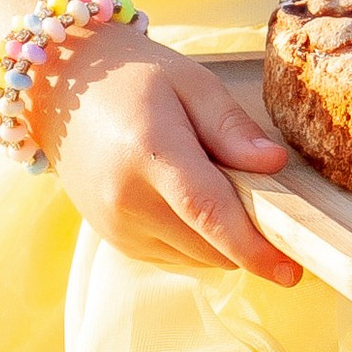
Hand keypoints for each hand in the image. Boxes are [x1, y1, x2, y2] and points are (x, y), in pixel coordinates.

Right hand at [42, 28, 301, 284]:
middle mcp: (126, 199)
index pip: (208, 212)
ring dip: (220, 236)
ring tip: (204, 179)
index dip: (253, 246)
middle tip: (243, 178)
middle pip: (212, 244)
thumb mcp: (191, 83)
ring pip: (199, 258)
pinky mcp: (116, 241)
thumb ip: (231, 127)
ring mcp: (116, 226)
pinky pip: (178, 257)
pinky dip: (196, 239)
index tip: (291, 271)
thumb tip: (274, 164)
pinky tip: (183, 197)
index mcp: (149, 151)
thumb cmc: (134, 79)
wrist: (61, 91)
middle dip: (246, 229)